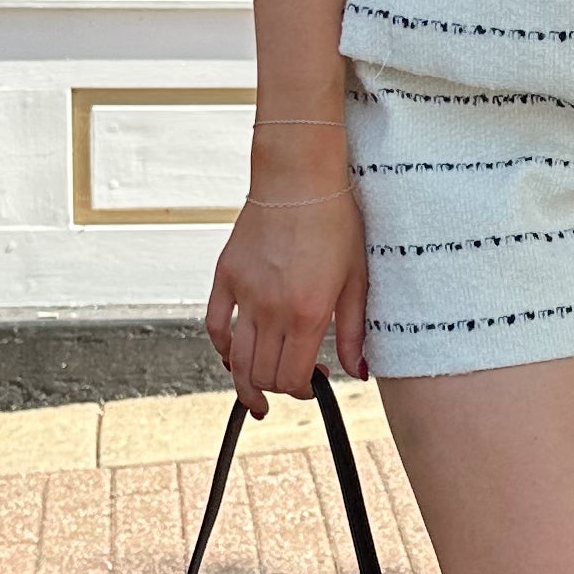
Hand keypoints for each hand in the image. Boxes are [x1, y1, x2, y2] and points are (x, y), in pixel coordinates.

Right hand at [204, 128, 367, 416]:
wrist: (299, 179)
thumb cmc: (336, 222)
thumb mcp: (356, 280)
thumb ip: (354, 332)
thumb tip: (357, 372)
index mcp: (307, 313)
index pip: (293, 377)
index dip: (302, 391)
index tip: (313, 384)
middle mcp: (271, 309)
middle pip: (263, 374)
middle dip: (278, 389)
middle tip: (292, 384)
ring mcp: (244, 294)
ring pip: (235, 359)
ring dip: (245, 383)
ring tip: (255, 394)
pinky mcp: (226, 276)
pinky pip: (216, 325)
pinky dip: (222, 348)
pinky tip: (233, 356)